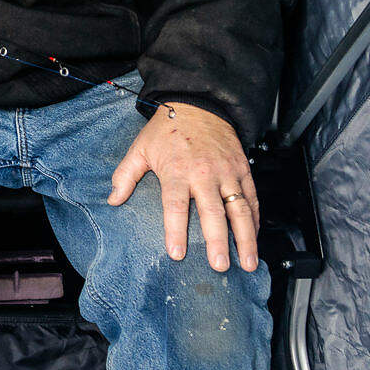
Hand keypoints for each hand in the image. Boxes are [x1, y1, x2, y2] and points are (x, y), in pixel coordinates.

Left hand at [109, 102, 258, 271]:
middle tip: (219, 266)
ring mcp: (227, 172)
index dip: (176, 231)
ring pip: (240, 209)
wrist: (199, 104)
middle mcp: (204, 173)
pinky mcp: (243, 169)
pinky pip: (252, 198)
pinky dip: (255, 219)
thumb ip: (125, 176)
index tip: (177, 254)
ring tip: (249, 262)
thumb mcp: (140, 148)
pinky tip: (255, 237)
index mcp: (176, 171)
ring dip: (246, 238)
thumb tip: (113, 200)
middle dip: (217, 241)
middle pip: (212, 212)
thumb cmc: (166, 130)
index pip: (175, 206)